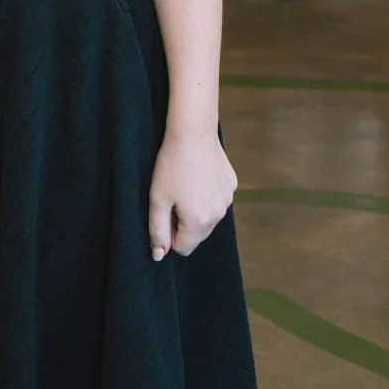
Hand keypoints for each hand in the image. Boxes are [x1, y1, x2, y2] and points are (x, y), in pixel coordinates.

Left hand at [147, 127, 236, 260]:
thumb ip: (158, 230)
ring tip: (184, 184)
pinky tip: (197, 175)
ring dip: (195, 209)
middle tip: (172, 196)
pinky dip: (206, 194)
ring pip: (208, 217)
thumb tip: (159, 256)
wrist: (193, 132)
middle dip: (183, 222)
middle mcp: (219, 215)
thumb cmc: (171, 165)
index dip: (169, 233)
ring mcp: (228, 200)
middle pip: (197, 234)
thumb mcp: (157, 199)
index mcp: (200, 222)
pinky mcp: (232, 185)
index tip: (164, 211)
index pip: (183, 247)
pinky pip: (216, 199)